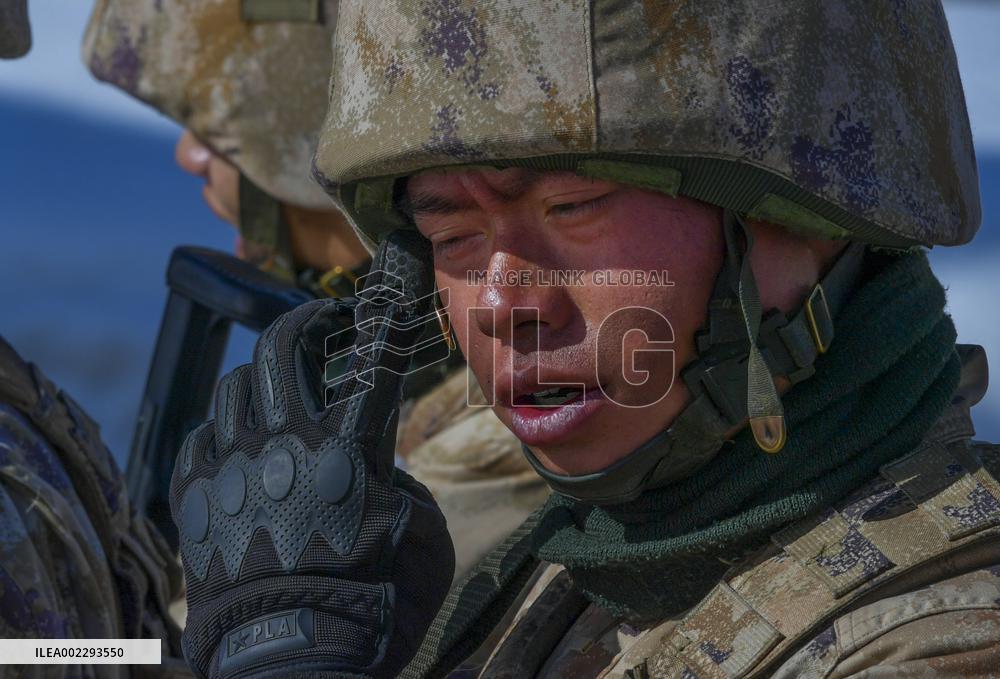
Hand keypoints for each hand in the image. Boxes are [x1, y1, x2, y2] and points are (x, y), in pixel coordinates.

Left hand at [170, 230, 454, 677]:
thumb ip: (402, 486)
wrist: (291, 662)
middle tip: (324, 324)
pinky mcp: (197, 496)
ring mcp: (233, 467)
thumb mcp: (422, 543)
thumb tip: (376, 468)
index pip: (375, 357)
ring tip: (281, 393)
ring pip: (235, 385)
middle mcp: (286, 444)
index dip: (387, 302)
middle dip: (307, 321)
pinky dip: (224, 429)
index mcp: (351, 452)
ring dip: (264, 377)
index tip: (396, 262)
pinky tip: (240, 445)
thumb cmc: (372, 607)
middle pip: (284, 347)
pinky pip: (201, 434)